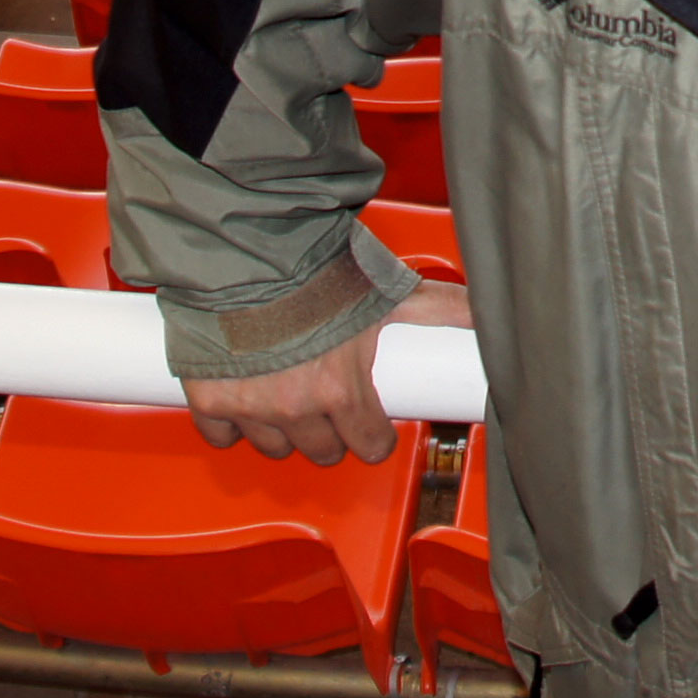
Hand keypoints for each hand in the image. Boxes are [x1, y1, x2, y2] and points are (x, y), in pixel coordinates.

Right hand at [186, 281, 474, 464]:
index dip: (375, 436)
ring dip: (285, 431)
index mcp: (341, 393)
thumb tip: (487, 317)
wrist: (250, 245)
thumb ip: (439, 309)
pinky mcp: (209, 398)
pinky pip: (221, 435)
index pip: (368, 447)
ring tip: (291, 399)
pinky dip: (231, 424)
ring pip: (275, 447)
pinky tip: (244, 400)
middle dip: (331, 434)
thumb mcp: (388, 291)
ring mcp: (249, 408)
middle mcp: (295, 410)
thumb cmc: (318, 267)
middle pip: (322, 452)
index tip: (373, 426)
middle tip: (332, 406)